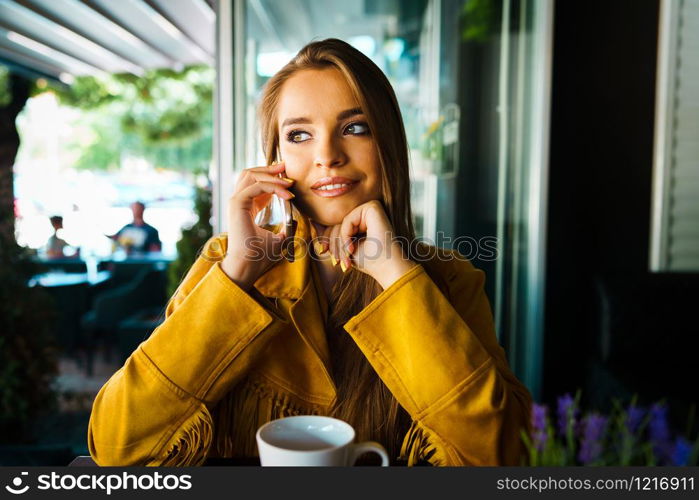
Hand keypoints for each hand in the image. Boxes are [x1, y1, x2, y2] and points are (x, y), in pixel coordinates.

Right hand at [220, 162, 294, 289]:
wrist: (248, 266)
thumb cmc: (260, 256)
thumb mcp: (278, 238)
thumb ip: (285, 228)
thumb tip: (296, 223)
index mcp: (246, 207)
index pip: (255, 183)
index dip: (272, 178)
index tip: (289, 180)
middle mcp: (239, 202)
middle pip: (250, 173)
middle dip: (269, 169)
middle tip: (285, 168)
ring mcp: (236, 201)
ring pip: (250, 175)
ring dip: (271, 174)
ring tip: (287, 181)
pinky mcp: (237, 204)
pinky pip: (256, 186)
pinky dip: (272, 186)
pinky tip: (286, 193)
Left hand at [316, 200, 417, 289]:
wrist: (387, 267)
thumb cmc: (369, 261)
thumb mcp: (342, 247)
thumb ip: (328, 233)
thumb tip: (311, 220)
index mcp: (360, 221)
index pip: (335, 224)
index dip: (327, 239)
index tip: (324, 252)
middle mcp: (365, 212)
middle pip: (336, 222)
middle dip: (333, 243)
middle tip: (338, 261)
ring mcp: (369, 208)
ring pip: (340, 221)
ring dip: (339, 243)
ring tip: (346, 258)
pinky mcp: (373, 207)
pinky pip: (348, 219)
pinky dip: (346, 235)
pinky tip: (352, 248)